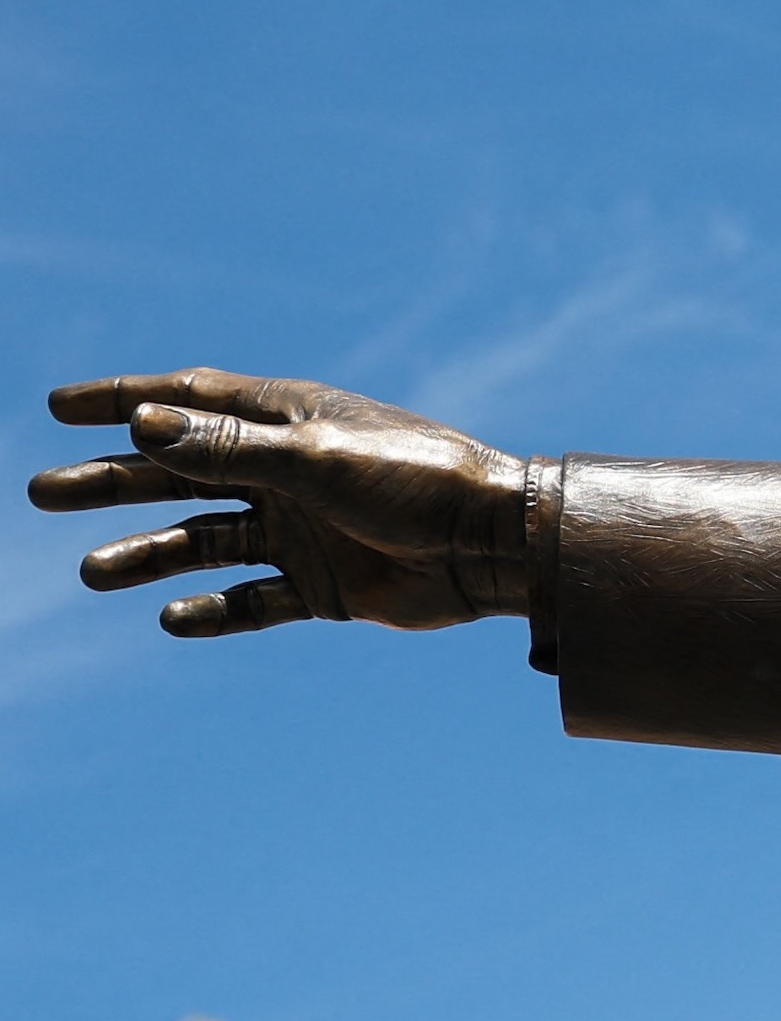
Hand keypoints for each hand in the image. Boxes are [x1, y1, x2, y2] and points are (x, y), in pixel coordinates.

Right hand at [31, 372, 530, 636]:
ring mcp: (302, 529)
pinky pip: (254, 600)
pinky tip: (171, 619)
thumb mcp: (315, 458)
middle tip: (42, 494)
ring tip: (93, 571)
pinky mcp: (323, 584)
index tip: (57, 408)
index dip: (124, 401)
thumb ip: (230, 449)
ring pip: (205, 541)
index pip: (188, 402)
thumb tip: (143, 423)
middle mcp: (286, 472)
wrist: (495, 548)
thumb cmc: (418, 481)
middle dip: (112, 483)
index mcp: (286, 422)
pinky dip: (214, 612)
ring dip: (149, 553)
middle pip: (179, 474)